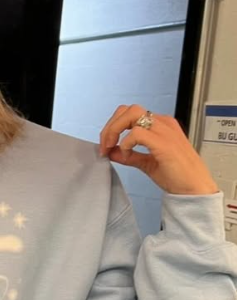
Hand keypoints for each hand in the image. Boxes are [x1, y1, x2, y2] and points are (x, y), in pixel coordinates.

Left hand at [98, 104, 219, 194]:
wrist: (195, 189)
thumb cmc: (177, 176)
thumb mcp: (146, 163)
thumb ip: (128, 155)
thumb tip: (111, 152)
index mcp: (161, 125)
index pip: (130, 114)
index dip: (113, 126)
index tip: (106, 145)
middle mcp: (163, 123)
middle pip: (128, 110)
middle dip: (110, 126)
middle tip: (104, 145)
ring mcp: (165, 130)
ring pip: (131, 115)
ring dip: (114, 131)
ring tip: (111, 148)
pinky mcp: (164, 142)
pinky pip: (136, 133)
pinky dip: (126, 143)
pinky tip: (128, 155)